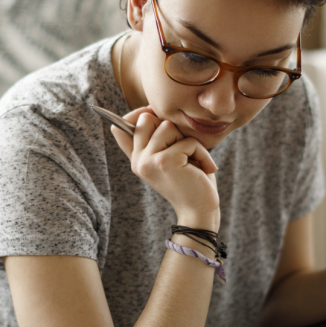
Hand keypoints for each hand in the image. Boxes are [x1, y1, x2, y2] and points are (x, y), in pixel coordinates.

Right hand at [110, 107, 219, 228]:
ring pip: (168, 126)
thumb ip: (154, 140)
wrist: (199, 211)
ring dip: (189, 142)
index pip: (121, 127)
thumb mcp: (169, 158)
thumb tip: (138, 115)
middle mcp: (138, 160)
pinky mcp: (164, 162)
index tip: (154, 115)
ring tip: (193, 161)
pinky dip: (202, 153)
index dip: (139, 114)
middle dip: (171, 128)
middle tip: (182, 150)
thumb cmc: (190, 182)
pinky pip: (188, 141)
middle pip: (147, 118)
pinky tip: (204, 169)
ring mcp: (148, 161)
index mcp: (136, 159)